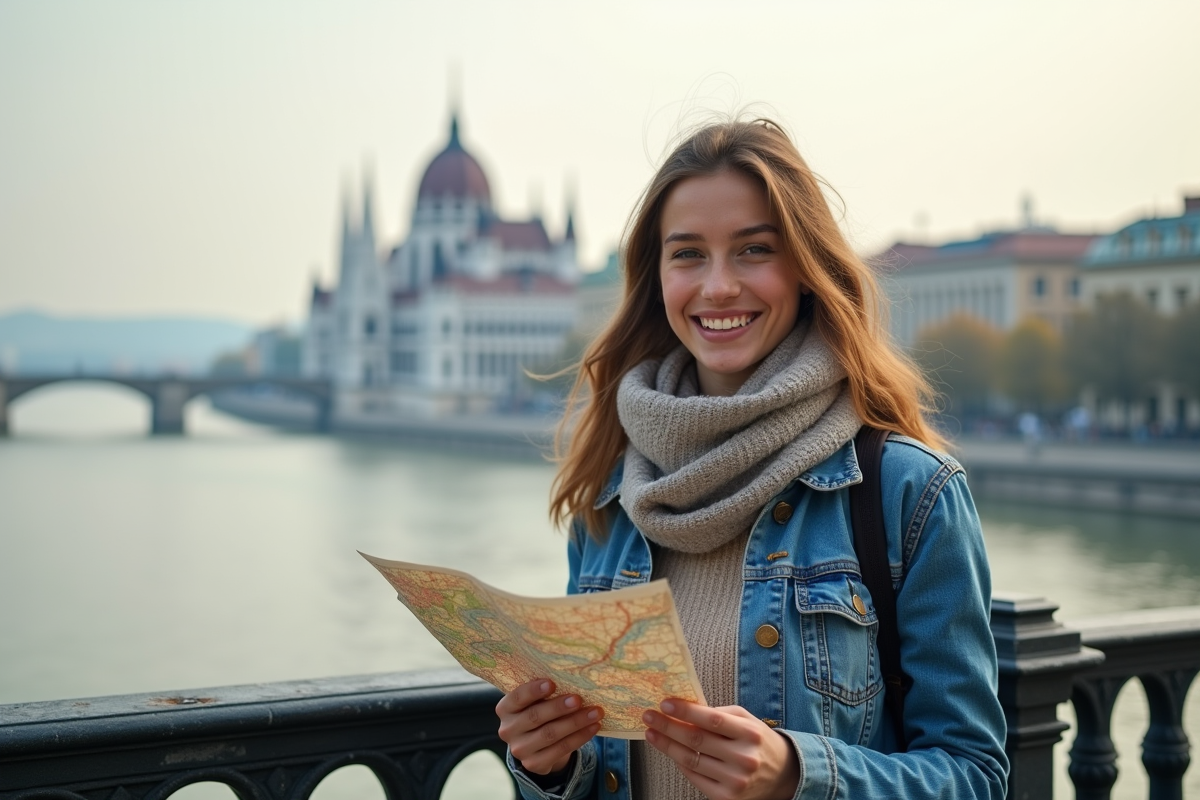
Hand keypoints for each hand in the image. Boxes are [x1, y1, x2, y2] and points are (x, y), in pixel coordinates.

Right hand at [496, 678, 603, 776]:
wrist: (537, 745)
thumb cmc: (539, 712)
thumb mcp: (535, 701)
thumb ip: (544, 692)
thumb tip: (570, 679)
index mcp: (505, 708)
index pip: (517, 698)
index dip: (533, 690)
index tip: (552, 683)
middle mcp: (508, 730)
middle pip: (535, 716)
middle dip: (559, 707)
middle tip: (579, 699)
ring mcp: (520, 749)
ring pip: (550, 734)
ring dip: (575, 722)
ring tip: (595, 712)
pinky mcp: (533, 764)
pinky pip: (560, 750)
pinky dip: (579, 737)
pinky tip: (593, 728)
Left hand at [643, 699, 799, 799]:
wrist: (782, 775)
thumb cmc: (758, 741)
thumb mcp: (746, 720)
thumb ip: (719, 714)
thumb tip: (684, 709)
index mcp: (750, 734)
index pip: (712, 720)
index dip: (686, 712)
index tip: (665, 704)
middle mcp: (744, 758)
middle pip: (697, 741)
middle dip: (668, 727)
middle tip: (649, 716)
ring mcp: (735, 781)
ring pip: (691, 760)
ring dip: (667, 745)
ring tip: (652, 733)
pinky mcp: (727, 798)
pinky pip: (695, 777)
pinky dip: (680, 763)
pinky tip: (670, 751)